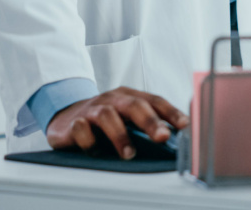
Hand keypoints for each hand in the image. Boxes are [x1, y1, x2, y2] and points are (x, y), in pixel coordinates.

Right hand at [45, 87, 188, 158]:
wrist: (66, 116)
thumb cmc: (104, 118)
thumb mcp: (126, 116)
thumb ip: (147, 124)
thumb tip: (174, 140)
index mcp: (129, 96)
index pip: (154, 100)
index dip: (170, 112)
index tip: (184, 125)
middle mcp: (112, 99)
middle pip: (134, 105)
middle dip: (150, 122)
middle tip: (162, 137)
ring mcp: (92, 109)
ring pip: (107, 115)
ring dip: (120, 135)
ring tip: (129, 154)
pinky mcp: (73, 123)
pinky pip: (81, 128)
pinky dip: (89, 140)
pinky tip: (95, 151)